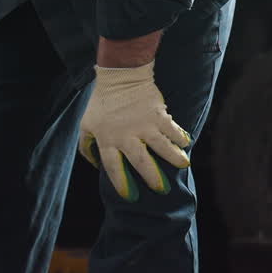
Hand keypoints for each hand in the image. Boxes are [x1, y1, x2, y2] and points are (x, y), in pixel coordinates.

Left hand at [78, 61, 190, 200]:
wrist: (120, 76)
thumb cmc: (102, 103)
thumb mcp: (86, 124)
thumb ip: (86, 145)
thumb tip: (94, 165)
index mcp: (107, 139)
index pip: (113, 167)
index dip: (121, 184)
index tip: (130, 196)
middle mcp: (126, 135)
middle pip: (141, 163)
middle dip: (152, 178)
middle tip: (161, 189)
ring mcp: (144, 125)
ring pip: (163, 148)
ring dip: (174, 158)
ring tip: (182, 165)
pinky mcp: (159, 116)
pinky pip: (173, 131)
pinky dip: (180, 138)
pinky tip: (184, 143)